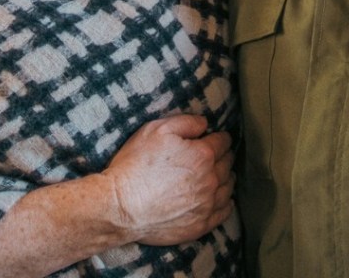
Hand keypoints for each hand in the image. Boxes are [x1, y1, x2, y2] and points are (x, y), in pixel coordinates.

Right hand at [104, 114, 234, 245]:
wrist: (120, 207)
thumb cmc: (136, 165)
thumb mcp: (157, 130)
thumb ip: (186, 122)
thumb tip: (205, 123)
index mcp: (202, 155)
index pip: (223, 142)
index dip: (221, 137)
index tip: (219, 138)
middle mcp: (209, 180)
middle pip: (227, 164)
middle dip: (224, 156)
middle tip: (220, 154)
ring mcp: (206, 205)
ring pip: (228, 188)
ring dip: (227, 178)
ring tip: (222, 175)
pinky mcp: (199, 225)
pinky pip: (223, 213)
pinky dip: (226, 204)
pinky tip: (224, 200)